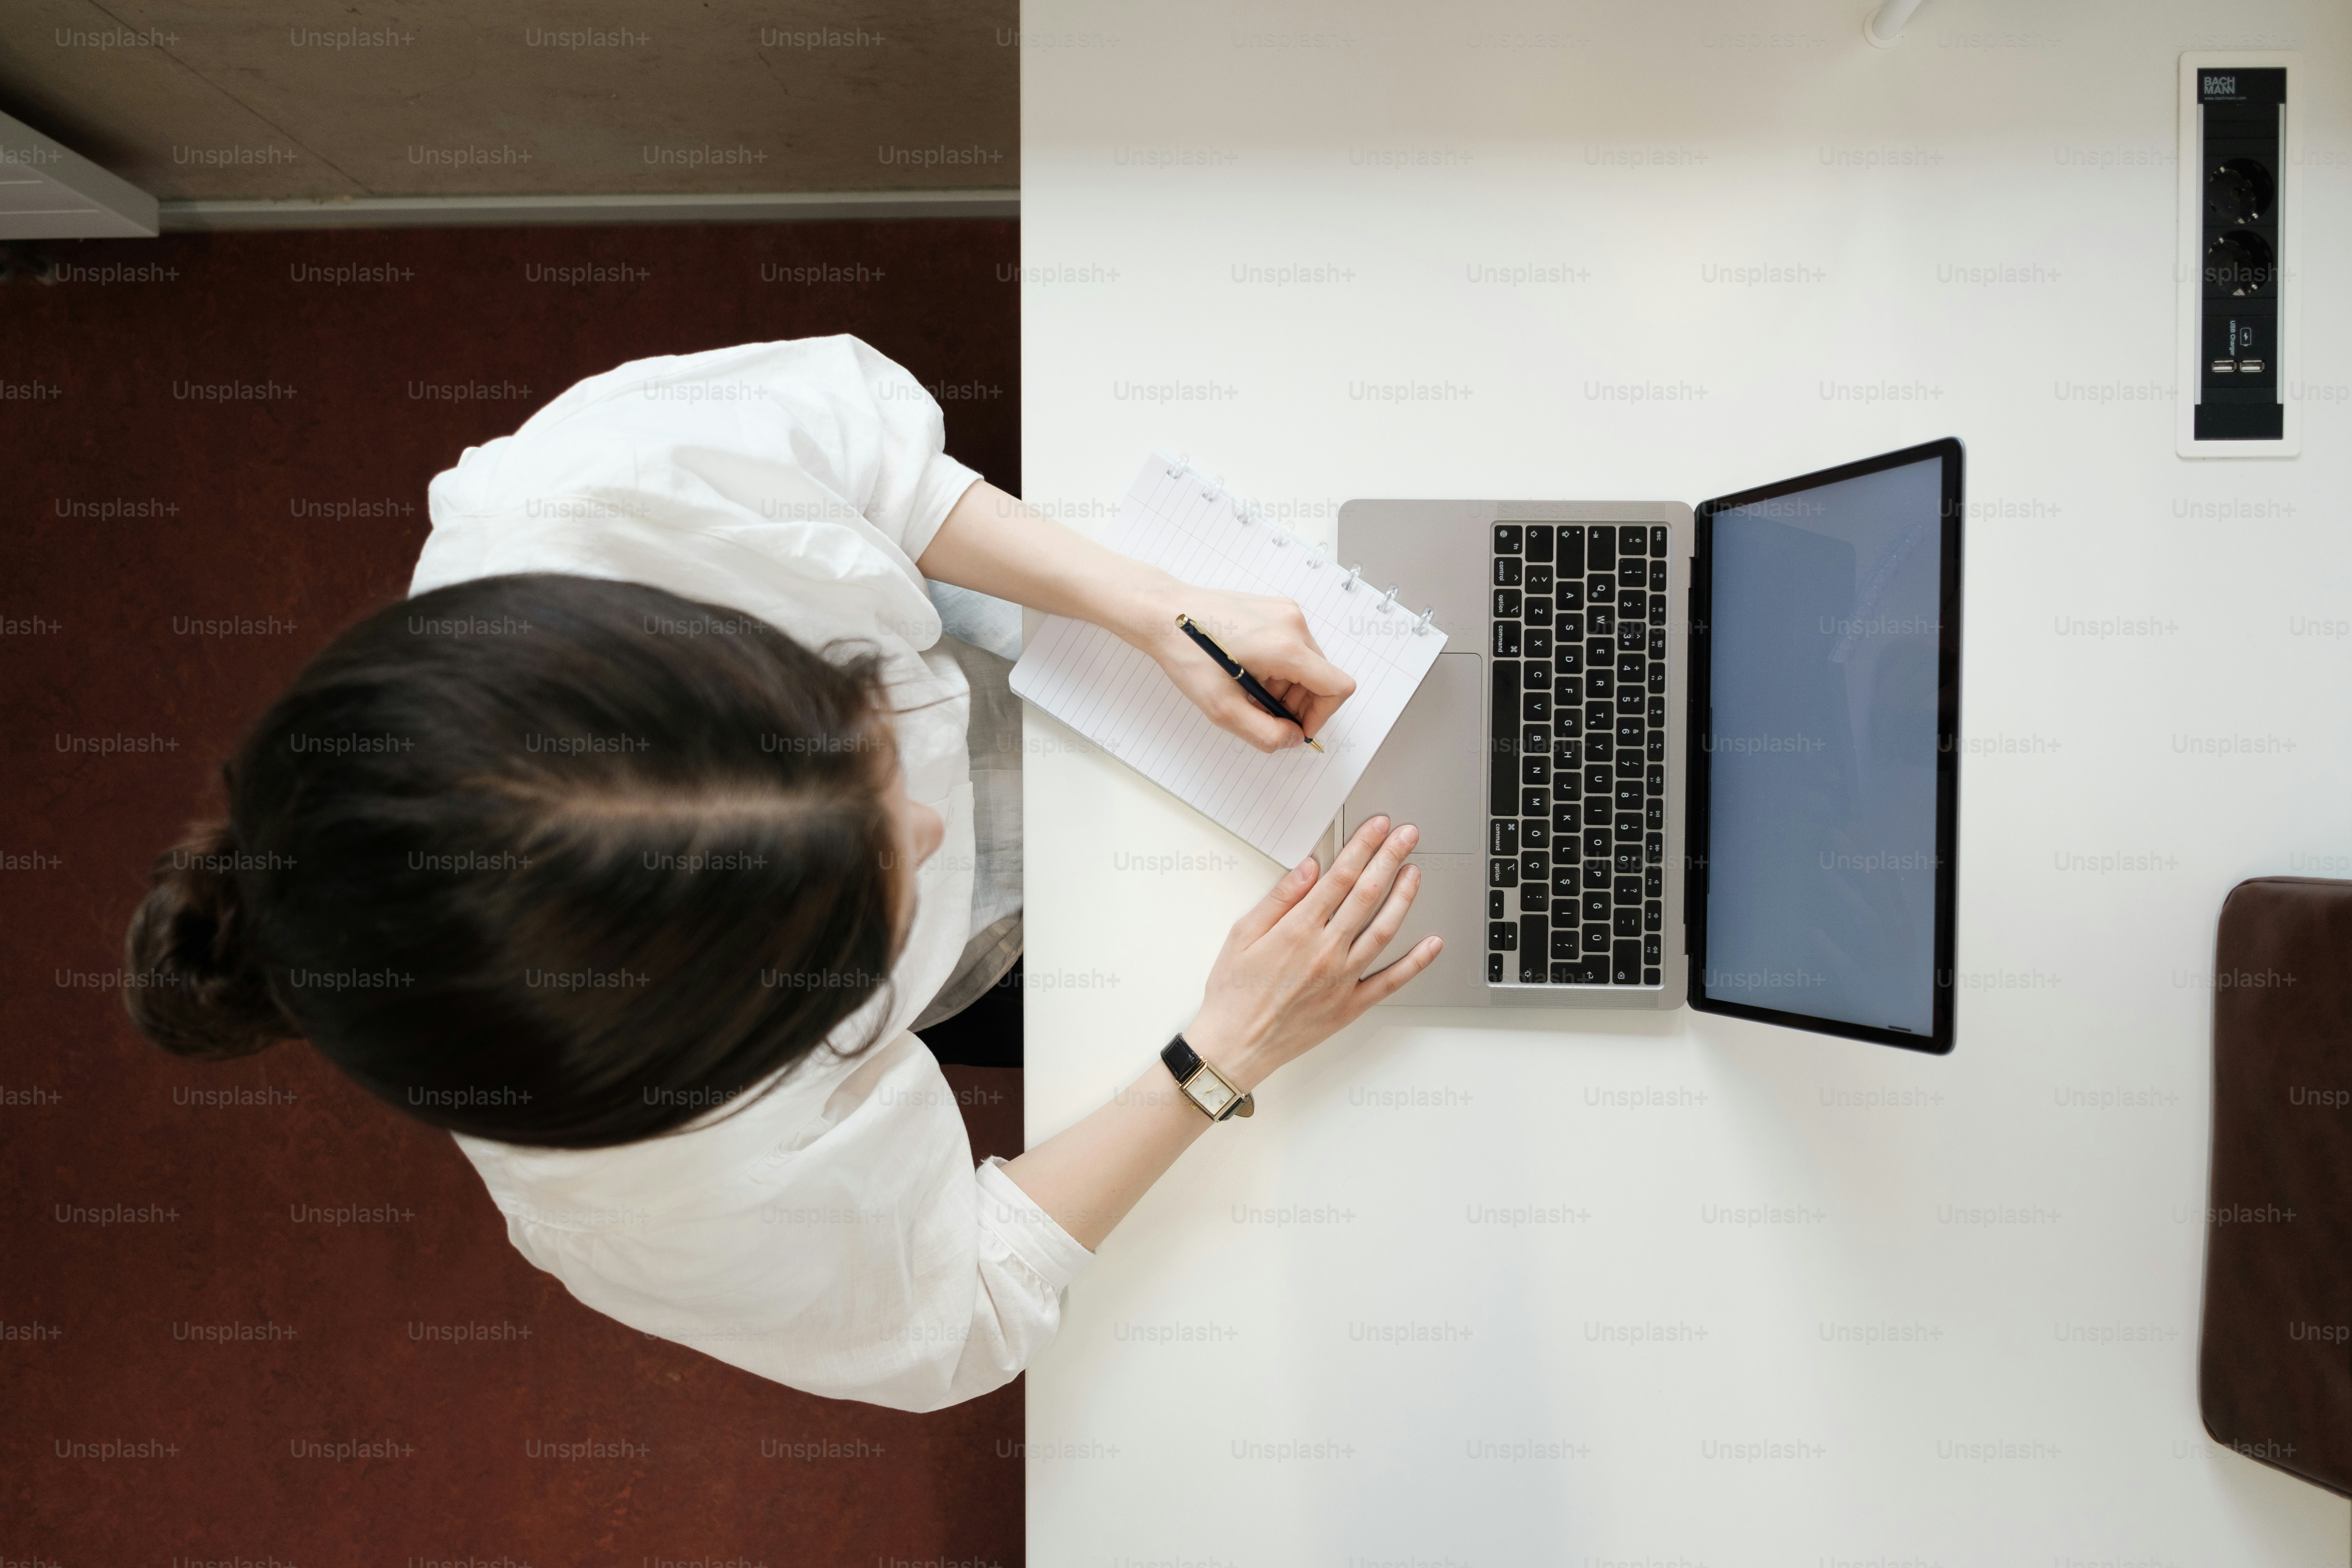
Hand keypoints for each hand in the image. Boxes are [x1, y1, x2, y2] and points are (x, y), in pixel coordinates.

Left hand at [1128, 584, 1355, 752]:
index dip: (1322, 716)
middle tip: (1262, 711)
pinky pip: (1293, 646)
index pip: (1337, 687)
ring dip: (1286, 686)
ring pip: (1307, 664)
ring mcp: (1286, 612)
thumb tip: (1293, 738)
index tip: (1295, 728)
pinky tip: (1249, 669)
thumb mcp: (1222, 708)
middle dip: (1299, 704)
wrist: (1163, 613)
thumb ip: (1264, 733)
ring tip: (1249, 689)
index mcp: (1286, 647)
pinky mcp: (1276, 608)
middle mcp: (1293, 624)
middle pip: (1322, 677)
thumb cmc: (1187, 654)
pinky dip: (1278, 666)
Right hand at [1183, 816, 1441, 1090]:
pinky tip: (1432, 943)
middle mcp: (1326, 951)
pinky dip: (1416, 962)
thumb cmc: (1233, 991)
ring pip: (1384, 930)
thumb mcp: (1242, 935)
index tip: (1378, 827)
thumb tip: (1308, 867)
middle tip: (1407, 835)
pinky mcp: (1351, 1005)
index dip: (1363, 847)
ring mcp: (1343, 979)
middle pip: (1367, 895)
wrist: (1235, 1045)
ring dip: (1403, 897)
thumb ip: (1279, 899)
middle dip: (1389, 859)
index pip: (1340, 877)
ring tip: (1415, 872)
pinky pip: (1390, 981)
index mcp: (1298, 930)